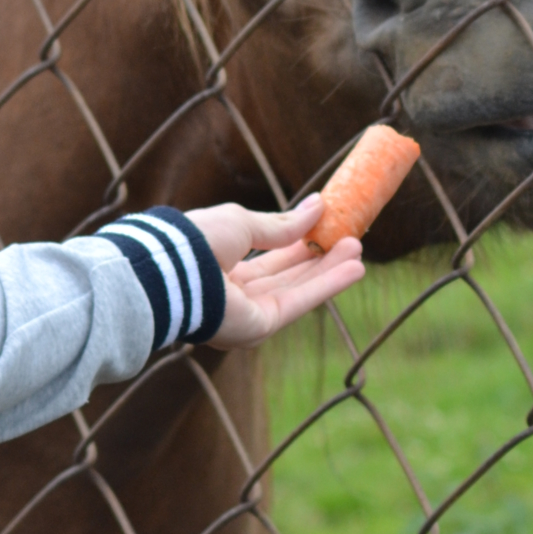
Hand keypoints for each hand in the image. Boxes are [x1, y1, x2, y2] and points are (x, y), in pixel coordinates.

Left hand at [185, 194, 364, 349]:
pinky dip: (328, 285)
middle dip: (318, 259)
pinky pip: (299, 302)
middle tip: (349, 239)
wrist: (175, 268)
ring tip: (358, 250)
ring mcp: (246, 314)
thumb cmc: (197, 239)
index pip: (266, 258)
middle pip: (285, 276)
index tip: (324, 228)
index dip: (296, 243)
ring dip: (329, 271)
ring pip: (296, 289)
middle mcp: (232, 296)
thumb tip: (318, 206)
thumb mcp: (242, 223)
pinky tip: (353, 269)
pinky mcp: (259, 327)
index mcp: (220, 267)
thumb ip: (281, 224)